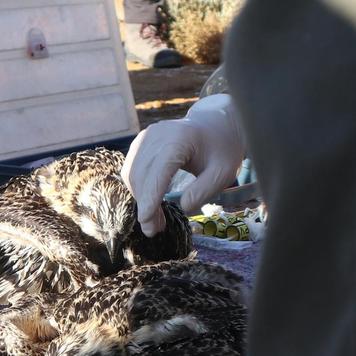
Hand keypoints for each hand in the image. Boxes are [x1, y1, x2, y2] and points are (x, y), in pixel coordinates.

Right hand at [123, 92, 243, 236]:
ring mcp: (146, 136)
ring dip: (140, 199)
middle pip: (142, 175)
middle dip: (145, 205)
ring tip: (155, 220)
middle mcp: (157, 134)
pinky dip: (139, 188)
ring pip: (133, 173)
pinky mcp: (142, 141)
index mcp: (179, 139)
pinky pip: (132, 168)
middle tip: (155, 230)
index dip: (150, 199)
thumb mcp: (223, 172)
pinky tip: (150, 203)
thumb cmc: (221, 149)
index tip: (148, 224)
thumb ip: (204, 189)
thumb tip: (184, 207)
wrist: (214, 125)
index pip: (158, 172)